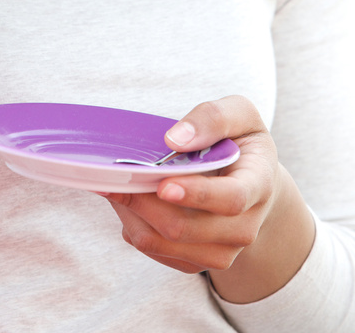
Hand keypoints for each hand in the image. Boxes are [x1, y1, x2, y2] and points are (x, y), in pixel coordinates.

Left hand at [101, 95, 313, 299]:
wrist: (252, 182)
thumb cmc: (241, 142)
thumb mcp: (240, 114)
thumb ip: (213, 118)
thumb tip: (175, 140)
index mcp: (259, 185)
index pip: (230, 199)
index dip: (196, 195)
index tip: (163, 185)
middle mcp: (244, 227)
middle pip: (186, 228)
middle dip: (144, 202)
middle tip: (116, 175)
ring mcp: (222, 250)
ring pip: (164, 243)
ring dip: (133, 214)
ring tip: (118, 184)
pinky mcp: (197, 260)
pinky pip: (154, 250)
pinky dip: (133, 225)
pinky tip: (129, 200)